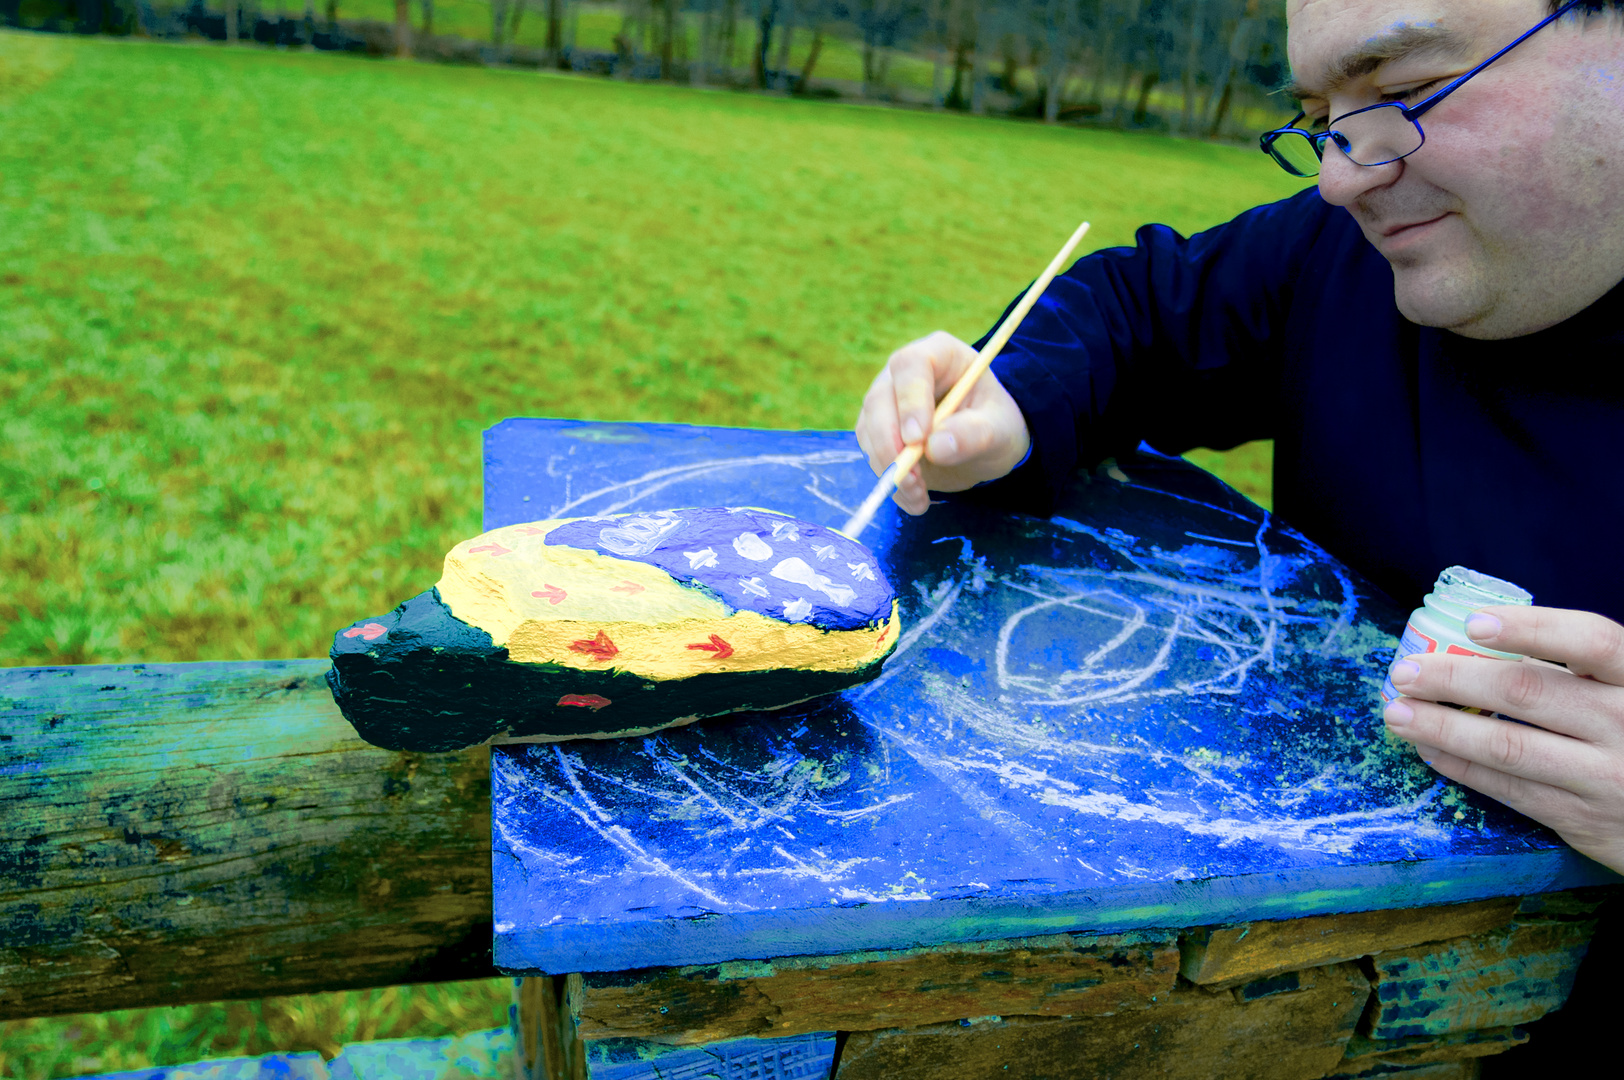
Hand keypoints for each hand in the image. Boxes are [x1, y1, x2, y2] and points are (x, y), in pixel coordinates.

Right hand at [853, 331, 1031, 514]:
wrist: (986, 444)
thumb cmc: (996, 425)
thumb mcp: (999, 430)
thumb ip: (974, 434)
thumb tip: (935, 447)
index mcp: (940, 355)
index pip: (911, 366)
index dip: (909, 400)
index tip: (916, 439)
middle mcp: (905, 373)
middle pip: (879, 400)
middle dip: (891, 445)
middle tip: (912, 480)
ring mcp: (887, 400)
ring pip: (870, 430)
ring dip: (888, 469)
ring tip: (919, 497)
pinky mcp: (877, 430)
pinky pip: (872, 453)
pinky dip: (889, 480)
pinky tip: (914, 498)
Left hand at [1383, 605, 1623, 874]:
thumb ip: (1575, 671)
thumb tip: (1477, 644)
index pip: (1590, 641)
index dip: (1530, 628)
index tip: (1472, 623)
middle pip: (1530, 692)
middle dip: (1455, 679)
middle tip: (1405, 672)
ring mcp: (1605, 776)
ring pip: (1508, 746)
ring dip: (1443, 727)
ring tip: (1398, 712)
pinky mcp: (1582, 817)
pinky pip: (1508, 788)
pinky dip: (1461, 766)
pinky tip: (1429, 748)